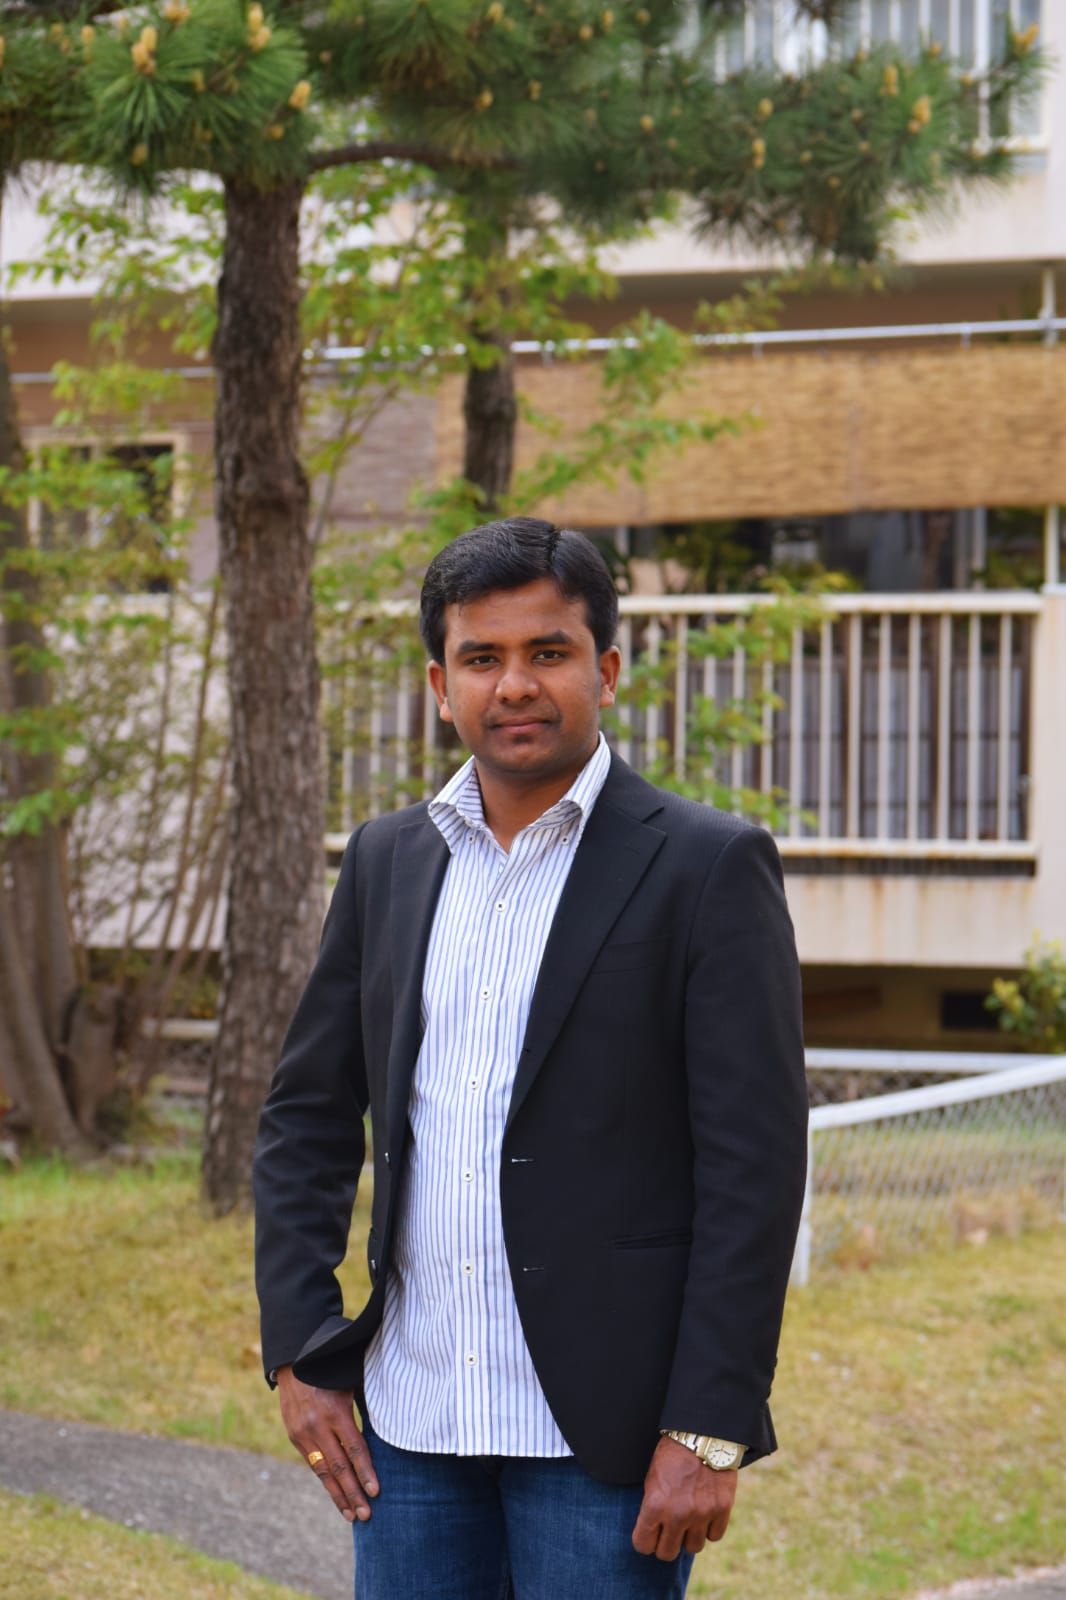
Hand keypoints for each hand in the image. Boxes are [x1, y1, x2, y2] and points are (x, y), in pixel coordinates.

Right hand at [276, 1366, 378, 1521]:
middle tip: (367, 1516)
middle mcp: (317, 1426)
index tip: (376, 1492)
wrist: (293, 1362)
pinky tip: (337, 1495)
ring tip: (352, 1515)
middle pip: (339, 1467)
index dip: (365, 1472)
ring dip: (338, 1495)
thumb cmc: (331, 1371)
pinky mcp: (294, 1437)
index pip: (354, 1448)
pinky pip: (313, 1464)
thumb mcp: (350, 1382)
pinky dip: (326, 1481)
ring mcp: (303, 1433)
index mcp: (335, 1411)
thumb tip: (390, 1425)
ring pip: (323, 1472)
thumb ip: (365, 1405)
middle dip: (354, 1492)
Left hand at [631, 1436, 737, 1560]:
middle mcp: (678, 1514)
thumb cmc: (672, 1453)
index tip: (648, 1535)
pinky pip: (714, 1536)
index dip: (644, 1540)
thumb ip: (653, 1507)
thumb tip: (653, 1531)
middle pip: (667, 1553)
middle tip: (668, 1531)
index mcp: (655, 1504)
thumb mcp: (652, 1478)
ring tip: (688, 1519)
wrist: (703, 1432)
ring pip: (693, 1548)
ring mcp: (702, 1513)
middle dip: (665, 1543)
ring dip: (689, 1536)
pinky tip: (705, 1513)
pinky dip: (709, 1528)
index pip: (643, 1545)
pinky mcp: (722, 1509)